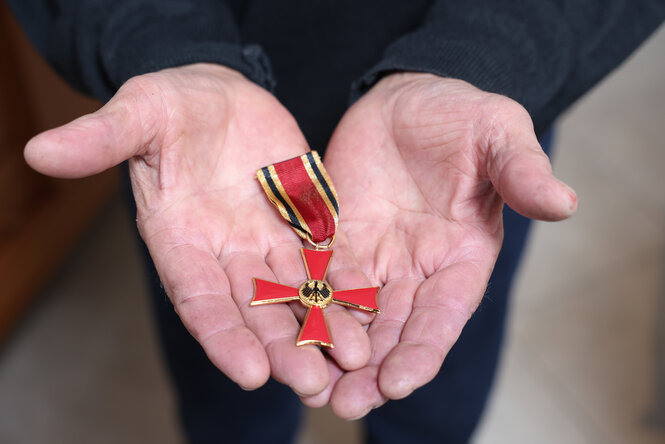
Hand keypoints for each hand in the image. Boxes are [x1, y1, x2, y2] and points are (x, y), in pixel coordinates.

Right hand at [24, 64, 371, 395]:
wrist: (219, 94)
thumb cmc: (172, 105)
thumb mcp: (139, 113)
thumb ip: (102, 138)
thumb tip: (40, 151)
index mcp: (180, 240)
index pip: (199, 298)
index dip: (222, 336)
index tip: (250, 373)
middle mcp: (225, 253)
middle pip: (254, 310)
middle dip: (282, 347)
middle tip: (313, 383)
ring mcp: (267, 242)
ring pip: (297, 294)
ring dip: (323, 325)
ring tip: (355, 357)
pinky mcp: (303, 223)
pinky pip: (327, 257)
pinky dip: (346, 282)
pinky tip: (372, 305)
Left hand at [302, 73, 577, 417]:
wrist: (408, 98)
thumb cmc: (461, 114)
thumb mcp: (497, 133)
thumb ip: (521, 172)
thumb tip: (564, 203)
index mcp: (460, 256)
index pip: (443, 315)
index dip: (423, 350)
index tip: (397, 382)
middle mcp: (416, 269)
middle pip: (393, 329)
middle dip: (369, 368)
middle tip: (341, 404)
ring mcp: (374, 258)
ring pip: (350, 314)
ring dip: (330, 350)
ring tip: (306, 385)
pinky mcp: (337, 240)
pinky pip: (316, 278)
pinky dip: (302, 306)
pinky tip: (280, 331)